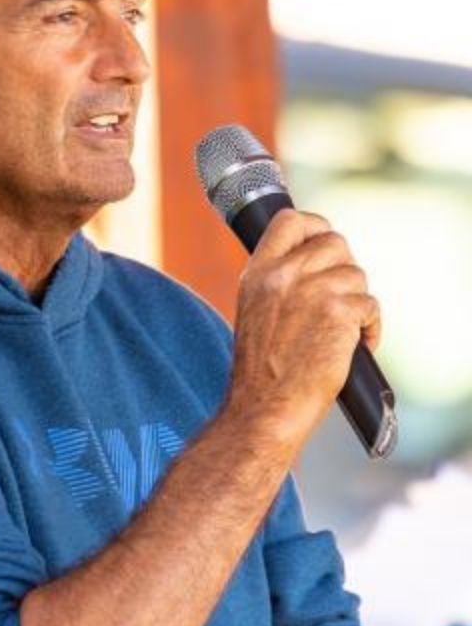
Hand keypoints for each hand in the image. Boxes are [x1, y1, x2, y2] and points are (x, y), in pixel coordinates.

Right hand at [225, 209, 381, 447]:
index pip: (290, 221)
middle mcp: (283, 274)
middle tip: (339, 298)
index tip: (323, 241)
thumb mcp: (254, 308)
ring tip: (344, 329)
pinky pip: (370, 305)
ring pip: (357, 275)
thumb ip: (279, 279)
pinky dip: (369, 327)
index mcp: (257, 272)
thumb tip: (317, 263)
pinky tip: (354, 344)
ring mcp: (312, 290)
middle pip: (334, 242)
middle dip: (344, 268)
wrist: (264, 404)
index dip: (315, 226)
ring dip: (357, 302)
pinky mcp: (338, 312)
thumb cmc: (261, 368)